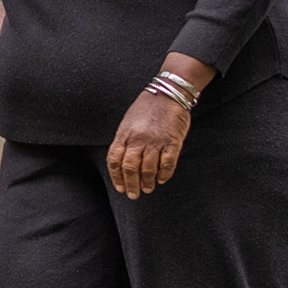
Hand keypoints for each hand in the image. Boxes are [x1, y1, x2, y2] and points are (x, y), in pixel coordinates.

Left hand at [105, 53, 212, 197]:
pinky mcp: (172, 142)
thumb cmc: (147, 108)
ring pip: (148, 169)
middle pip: (130, 167)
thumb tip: (122, 162)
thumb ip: (125, 140)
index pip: (115, 160)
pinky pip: (167, 164)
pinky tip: (161, 179)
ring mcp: (155, 141)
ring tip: (147, 189)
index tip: (120, 187)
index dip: (116, 176)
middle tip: (133, 194)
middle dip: (131, 184)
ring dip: (147, 182)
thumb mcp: (128, 121)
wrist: (168, 93)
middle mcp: (138, 138)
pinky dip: (164, 175)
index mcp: (124, 133)